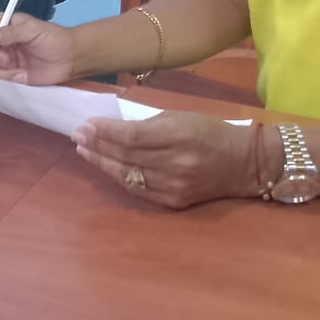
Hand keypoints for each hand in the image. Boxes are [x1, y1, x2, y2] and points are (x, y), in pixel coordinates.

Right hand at [0, 12, 77, 84]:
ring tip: (18, 72)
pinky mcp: (9, 77)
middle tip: (8, 59)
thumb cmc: (54, 38)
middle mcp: (0, 44)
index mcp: (4, 26)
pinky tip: (22, 77)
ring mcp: (3, 61)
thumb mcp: (34, 29)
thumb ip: (13, 32)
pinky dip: (6, 81)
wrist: (70, 60)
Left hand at [72, 112, 262, 208]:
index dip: (105, 132)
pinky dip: (119, 178)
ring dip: (102, 163)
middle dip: (97, 145)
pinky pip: (139, 190)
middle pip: (125, 156)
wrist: (243, 163)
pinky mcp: (174, 202)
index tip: (86, 124)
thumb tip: (113, 128)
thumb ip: (147, 125)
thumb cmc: (210, 131)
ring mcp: (174, 186)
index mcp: (178, 136)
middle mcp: (175, 164)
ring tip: (84, 151)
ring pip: (127, 176)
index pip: (131, 137)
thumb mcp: (181, 117)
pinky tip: (106, 167)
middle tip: (77, 136)